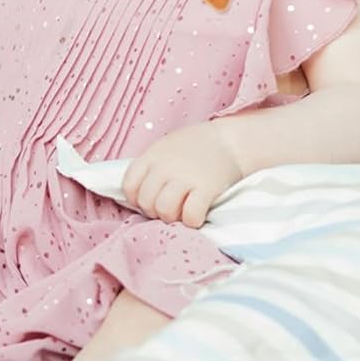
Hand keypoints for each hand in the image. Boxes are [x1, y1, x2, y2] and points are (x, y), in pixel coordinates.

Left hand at [122, 122, 243, 228]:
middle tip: (169, 207)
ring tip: (182, 211)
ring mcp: (186, 177)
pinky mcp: (207, 188)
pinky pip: (190, 215)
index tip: (150, 199)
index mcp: (153, 155)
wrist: (230, 140)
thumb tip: (137, 194)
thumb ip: (151, 167)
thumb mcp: (166, 147)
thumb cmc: (196, 147)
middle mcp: (166, 167)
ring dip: (172, 217)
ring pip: (165, 211)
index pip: (129, 185)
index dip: (136, 198)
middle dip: (155, 211)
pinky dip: (192, 220)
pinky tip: (197, 214)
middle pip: (147, 202)